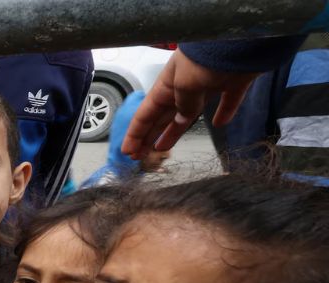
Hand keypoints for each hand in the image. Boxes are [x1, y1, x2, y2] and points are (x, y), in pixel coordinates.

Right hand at [121, 48, 260, 158]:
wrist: (242, 39)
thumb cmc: (204, 59)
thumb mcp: (185, 84)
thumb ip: (182, 105)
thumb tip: (181, 119)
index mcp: (168, 84)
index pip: (146, 113)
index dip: (136, 134)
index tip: (128, 152)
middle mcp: (185, 85)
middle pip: (162, 116)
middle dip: (149, 135)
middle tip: (140, 155)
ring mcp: (209, 84)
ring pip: (188, 113)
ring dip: (174, 131)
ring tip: (163, 148)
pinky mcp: (234, 82)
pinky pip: (227, 102)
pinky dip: (223, 113)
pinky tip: (220, 123)